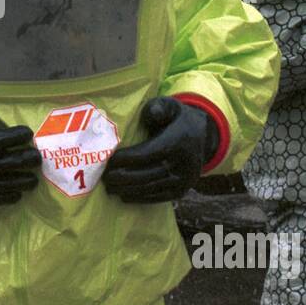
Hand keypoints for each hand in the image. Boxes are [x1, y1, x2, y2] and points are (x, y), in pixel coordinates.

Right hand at [0, 87, 40, 205]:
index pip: (0, 140)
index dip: (17, 137)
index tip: (27, 133)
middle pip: (6, 164)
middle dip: (24, 161)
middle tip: (37, 158)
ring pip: (0, 184)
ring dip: (19, 182)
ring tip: (33, 180)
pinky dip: (3, 198)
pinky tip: (16, 196)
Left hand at [103, 97, 219, 204]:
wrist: (202, 136)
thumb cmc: (176, 118)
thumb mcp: (170, 106)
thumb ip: (158, 107)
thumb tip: (152, 114)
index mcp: (180, 140)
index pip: (150, 153)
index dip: (128, 158)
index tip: (109, 160)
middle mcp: (185, 163)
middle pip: (149, 173)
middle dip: (124, 177)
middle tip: (104, 177)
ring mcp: (185, 179)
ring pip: (153, 188)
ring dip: (129, 190)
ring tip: (110, 188)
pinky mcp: (183, 190)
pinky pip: (159, 197)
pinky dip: (140, 198)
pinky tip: (124, 196)